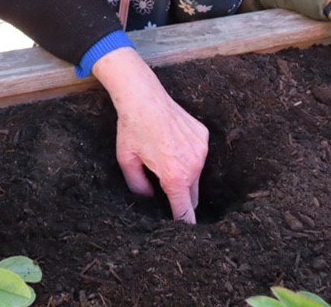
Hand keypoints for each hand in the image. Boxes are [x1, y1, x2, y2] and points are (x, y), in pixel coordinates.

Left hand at [92, 47, 208, 223]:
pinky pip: (199, 155)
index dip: (184, 223)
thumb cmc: (131, 129)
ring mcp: (201, 149)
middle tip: (166, 193)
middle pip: (193, 194)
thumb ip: (138, 186)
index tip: (184, 233)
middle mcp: (193, 164)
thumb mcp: (127, 161)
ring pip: (197, 175)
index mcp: (174, 175)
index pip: (185, 209)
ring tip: (164, 159)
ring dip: (185, 175)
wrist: (143, 96)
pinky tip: (172, 143)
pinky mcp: (203, 136)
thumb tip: (148, 198)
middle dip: (181, 198)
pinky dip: (189, 156)